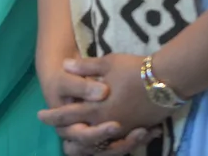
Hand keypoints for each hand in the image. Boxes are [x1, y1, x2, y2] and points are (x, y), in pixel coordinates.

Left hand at [39, 54, 170, 147]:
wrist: (167, 80)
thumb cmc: (134, 70)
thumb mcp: (107, 63)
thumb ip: (84, 67)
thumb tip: (64, 64)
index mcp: (96, 107)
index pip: (68, 115)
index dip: (53, 116)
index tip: (40, 116)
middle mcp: (107, 123)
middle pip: (81, 135)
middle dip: (67, 134)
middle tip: (57, 135)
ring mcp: (122, 129)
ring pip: (99, 145)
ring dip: (86, 145)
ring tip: (75, 143)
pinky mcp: (136, 131)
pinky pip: (118, 143)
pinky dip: (108, 145)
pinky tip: (101, 143)